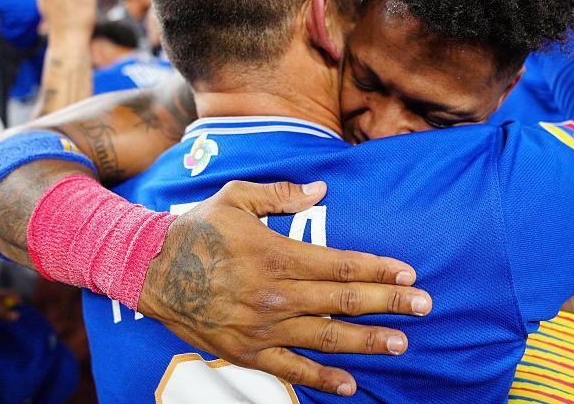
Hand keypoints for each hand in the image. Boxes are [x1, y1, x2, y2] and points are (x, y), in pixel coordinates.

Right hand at [137, 180, 431, 396]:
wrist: (148, 270)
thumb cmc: (196, 229)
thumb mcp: (237, 198)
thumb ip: (282, 195)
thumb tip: (321, 190)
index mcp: (279, 255)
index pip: (344, 265)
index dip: (380, 270)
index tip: (409, 274)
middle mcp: (277, 294)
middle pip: (345, 301)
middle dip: (389, 304)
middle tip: (424, 307)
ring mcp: (263, 327)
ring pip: (326, 337)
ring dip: (367, 340)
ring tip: (400, 343)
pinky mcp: (246, 351)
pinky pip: (291, 369)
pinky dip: (322, 379)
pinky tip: (350, 384)